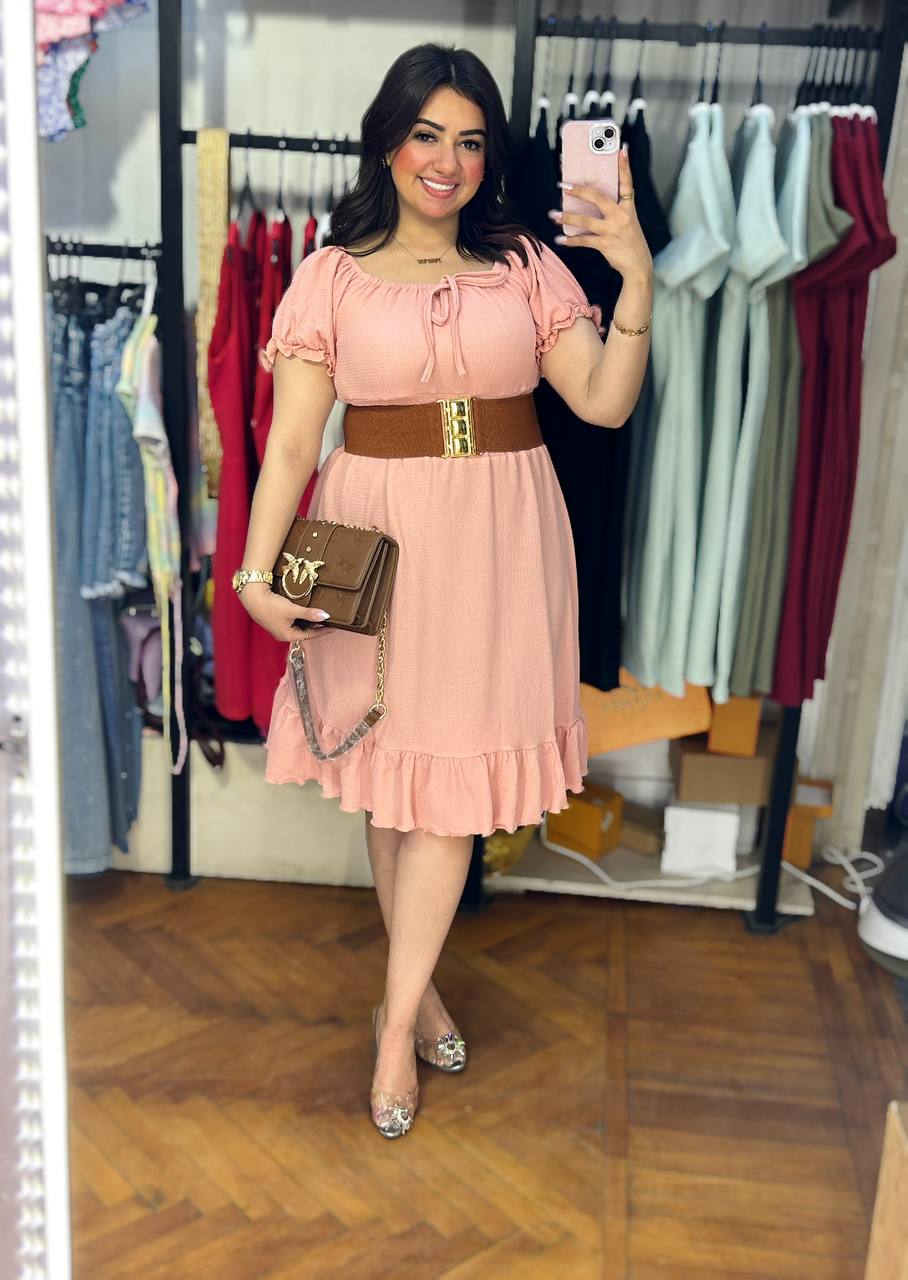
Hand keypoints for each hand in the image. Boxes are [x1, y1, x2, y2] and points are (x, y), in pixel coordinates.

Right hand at [238, 581, 330, 643]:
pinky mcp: (275, 620)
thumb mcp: (292, 610)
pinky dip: (300, 618)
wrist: (251, 597)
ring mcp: (278, 627)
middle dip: (316, 627)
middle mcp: (283, 634)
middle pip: (304, 631)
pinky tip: (304, 611)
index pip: (311, 635)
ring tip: (319, 616)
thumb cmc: (271, 605)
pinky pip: (292, 621)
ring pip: (298, 626)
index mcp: (288, 635)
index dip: (323, 630)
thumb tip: (326, 616)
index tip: (334, 626)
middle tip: (328, 621)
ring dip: (308, 621)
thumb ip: (309, 614)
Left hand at [549, 145, 652, 281]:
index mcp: (628, 207)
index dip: (625, 166)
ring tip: (553, 215)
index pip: (627, 182)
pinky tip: (560, 238)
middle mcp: (621, 216)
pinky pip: (584, 240)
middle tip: (563, 185)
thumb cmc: (629, 240)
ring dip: (567, 217)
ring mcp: (613, 230)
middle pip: (598, 197)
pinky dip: (571, 240)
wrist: (638, 266)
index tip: (621, 148)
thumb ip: (612, 209)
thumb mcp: (627, 221)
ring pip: (586, 221)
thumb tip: (588, 199)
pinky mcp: (606, 245)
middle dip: (579, 190)